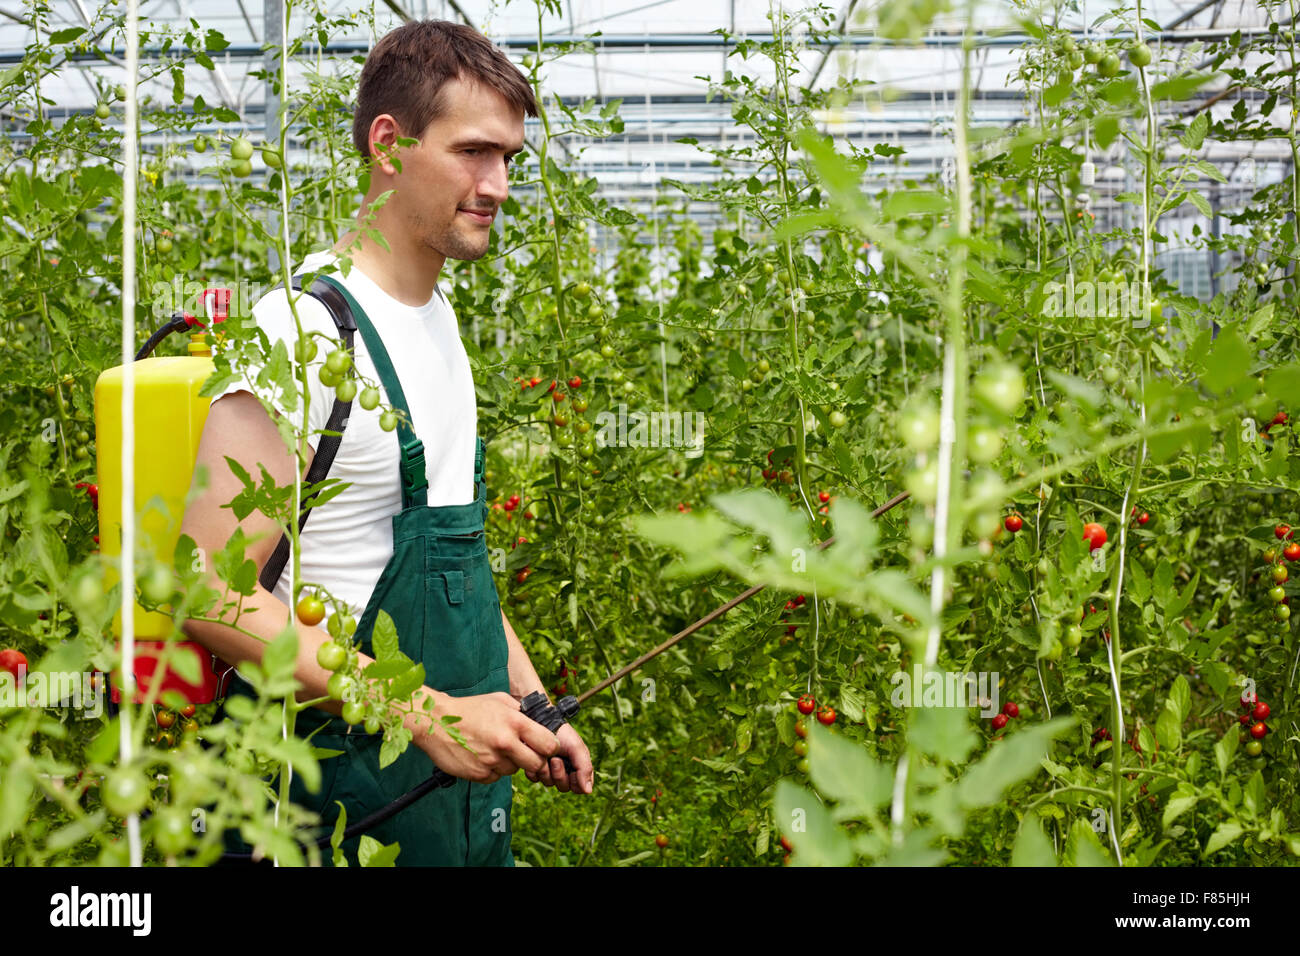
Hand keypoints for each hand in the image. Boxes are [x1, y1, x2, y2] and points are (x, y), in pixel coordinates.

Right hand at [412, 691, 558, 784]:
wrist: (436, 722)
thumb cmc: (469, 709)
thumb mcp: (499, 700)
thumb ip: (521, 712)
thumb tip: (538, 723)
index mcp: (514, 722)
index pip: (548, 744)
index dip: (550, 747)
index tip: (545, 746)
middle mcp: (505, 743)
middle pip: (537, 764)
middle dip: (535, 760)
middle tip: (526, 753)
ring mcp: (492, 761)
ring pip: (514, 771)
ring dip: (510, 763)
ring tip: (495, 749)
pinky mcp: (479, 774)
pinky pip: (496, 777)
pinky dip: (493, 770)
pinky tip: (483, 756)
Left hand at [524, 722, 592, 793]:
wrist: (541, 722)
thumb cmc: (561, 734)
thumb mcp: (577, 748)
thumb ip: (585, 769)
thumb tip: (588, 792)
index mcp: (576, 767)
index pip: (579, 787)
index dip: (576, 782)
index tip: (572, 771)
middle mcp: (563, 771)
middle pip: (564, 787)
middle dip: (560, 774)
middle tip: (556, 760)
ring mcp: (548, 770)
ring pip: (549, 784)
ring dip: (547, 771)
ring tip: (546, 757)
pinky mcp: (534, 769)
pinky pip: (535, 779)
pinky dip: (535, 770)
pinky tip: (537, 758)